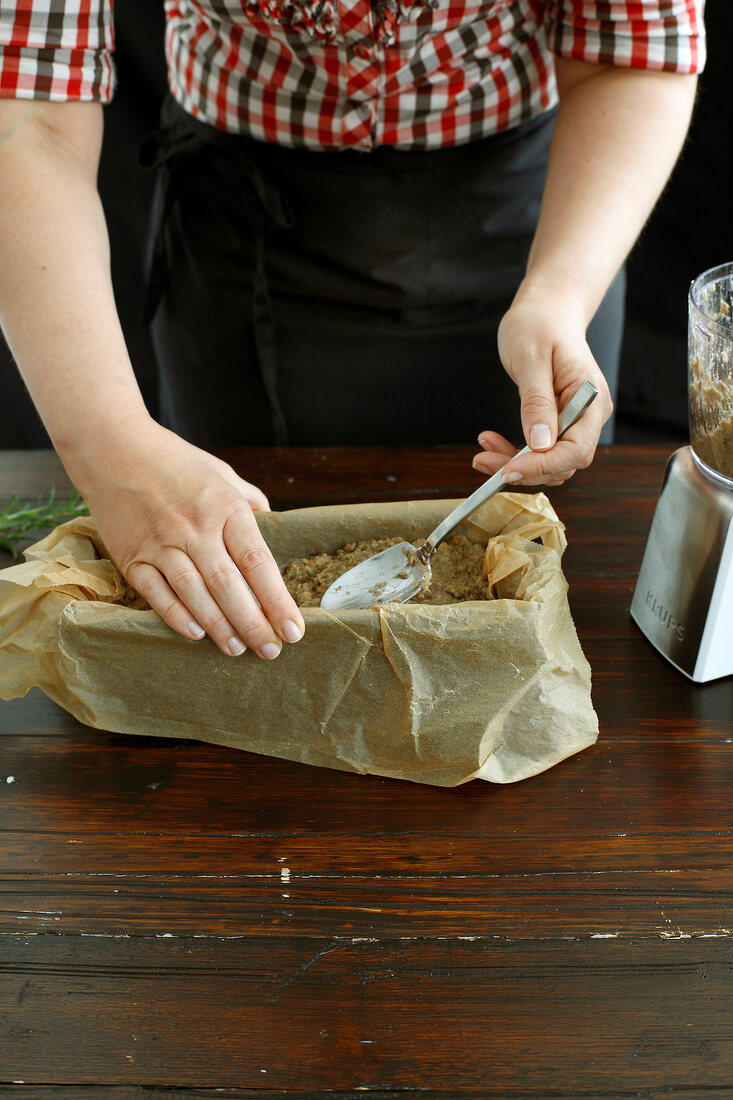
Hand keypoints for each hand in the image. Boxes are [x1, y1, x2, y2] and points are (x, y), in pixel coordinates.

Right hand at [79, 420, 304, 658]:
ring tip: (237, 650)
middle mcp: (195, 528)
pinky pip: (156, 594)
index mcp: (225, 508)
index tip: (293, 628)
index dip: (277, 600)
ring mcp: (161, 543)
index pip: (258, 563)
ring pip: (195, 594)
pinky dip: (176, 616)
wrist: (112, 449)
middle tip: (271, 651)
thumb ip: (249, 501)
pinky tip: (195, 634)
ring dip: (219, 627)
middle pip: (229, 586)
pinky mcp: (132, 556)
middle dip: (254, 624)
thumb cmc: (175, 462)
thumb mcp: (222, 473)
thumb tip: (274, 523)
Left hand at [472, 287, 612, 485]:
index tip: (508, 470)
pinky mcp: (561, 424)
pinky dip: (517, 454)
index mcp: (590, 399)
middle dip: (524, 468)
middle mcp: (590, 416)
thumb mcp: (531, 359)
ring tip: (483, 450)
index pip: (576, 449)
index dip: (543, 465)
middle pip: (564, 462)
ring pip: (551, 462)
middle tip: (483, 460)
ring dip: (517, 464)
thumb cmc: (539, 325)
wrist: (546, 312)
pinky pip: (542, 450)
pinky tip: (492, 442)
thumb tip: (541, 442)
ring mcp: (577, 422)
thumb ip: (536, 402)